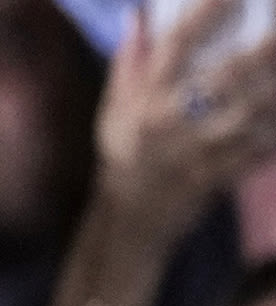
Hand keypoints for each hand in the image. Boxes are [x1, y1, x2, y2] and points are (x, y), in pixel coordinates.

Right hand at [95, 0, 275, 233]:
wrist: (128, 216)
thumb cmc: (125, 153)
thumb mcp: (115, 107)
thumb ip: (129, 60)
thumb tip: (138, 14)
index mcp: (146, 96)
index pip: (177, 44)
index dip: (205, 13)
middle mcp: (168, 119)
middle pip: (225, 76)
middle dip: (261, 52)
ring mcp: (193, 150)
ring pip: (247, 114)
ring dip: (274, 93)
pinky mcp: (212, 176)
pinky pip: (253, 152)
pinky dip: (270, 137)